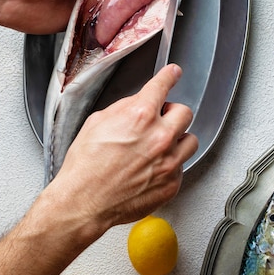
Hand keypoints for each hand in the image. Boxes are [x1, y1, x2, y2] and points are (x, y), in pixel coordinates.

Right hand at [49, 64, 198, 234]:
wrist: (83, 201)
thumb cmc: (86, 165)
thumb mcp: (98, 121)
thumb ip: (124, 109)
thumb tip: (137, 104)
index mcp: (140, 116)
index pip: (163, 85)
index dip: (169, 76)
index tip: (174, 73)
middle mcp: (160, 137)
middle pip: (185, 112)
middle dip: (172, 112)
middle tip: (162, 118)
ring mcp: (169, 162)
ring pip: (190, 140)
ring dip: (178, 139)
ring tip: (161, 144)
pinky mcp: (171, 184)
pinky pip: (182, 166)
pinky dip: (171, 164)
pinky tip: (154, 167)